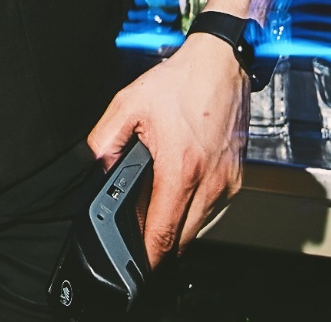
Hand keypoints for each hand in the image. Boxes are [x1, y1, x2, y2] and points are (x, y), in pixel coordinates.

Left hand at [86, 33, 247, 267]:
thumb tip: (94, 168)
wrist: (220, 64)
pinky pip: (213, 209)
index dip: (147, 254)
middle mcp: (210, 182)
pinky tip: (179, 192)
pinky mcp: (236, 179)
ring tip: (156, 209)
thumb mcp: (127, 106)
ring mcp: (227, 182)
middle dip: (161, 245)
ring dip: (179, 227)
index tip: (135, 265)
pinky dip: (195, 210)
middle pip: (185, 239)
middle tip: (140, 239)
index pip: (164, 231)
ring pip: (201, 227)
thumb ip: (104, 141)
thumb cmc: (180, 82)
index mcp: (181, 169)